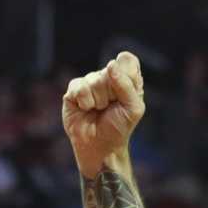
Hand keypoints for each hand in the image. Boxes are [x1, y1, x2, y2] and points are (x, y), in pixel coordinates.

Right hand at [61, 52, 143, 177]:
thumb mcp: (133, 109)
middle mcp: (108, 76)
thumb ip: (127, 86)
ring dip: (99, 101)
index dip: (126, 74)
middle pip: (110, 70)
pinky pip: (80, 88)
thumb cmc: (119, 128)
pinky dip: (85, 103)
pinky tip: (86, 109)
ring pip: (94, 80)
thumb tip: (110, 65)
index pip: (127, 61)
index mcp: (126, 78)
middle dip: (112, 94)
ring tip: (98, 111)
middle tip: (111, 108)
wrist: (100, 147)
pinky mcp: (74, 89)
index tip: (125, 93)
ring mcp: (90, 81)